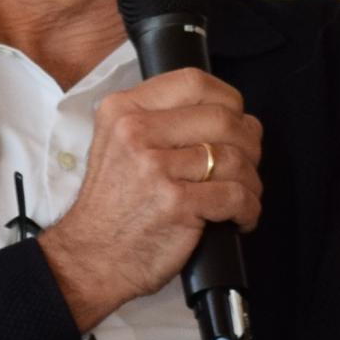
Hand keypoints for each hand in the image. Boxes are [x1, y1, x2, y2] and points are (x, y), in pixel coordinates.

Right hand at [39, 67, 262, 329]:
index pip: (194, 82)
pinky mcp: (176, 203)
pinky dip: (248, 209)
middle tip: (246, 164)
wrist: (89, 258)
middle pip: (223, 118)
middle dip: (249, 143)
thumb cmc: (111, 206)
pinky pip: (236, 195)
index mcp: (123, 110)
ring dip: (251, 181)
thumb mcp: (117, 144)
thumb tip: (228, 114)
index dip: (229, 100)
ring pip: (235, 158)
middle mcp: (136, 132)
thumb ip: (161, 121)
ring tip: (243, 196)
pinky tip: (240, 218)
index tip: (236, 120)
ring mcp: (156, 168)